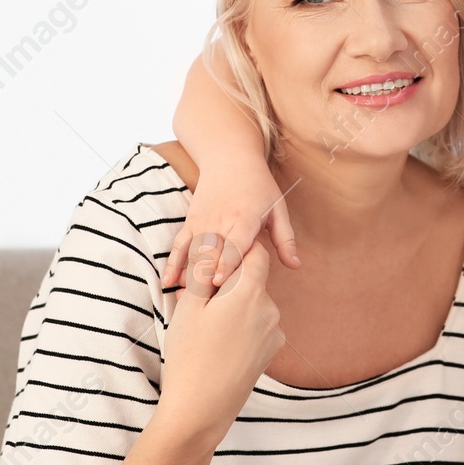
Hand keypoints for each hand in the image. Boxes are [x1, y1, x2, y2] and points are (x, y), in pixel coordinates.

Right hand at [157, 240, 285, 438]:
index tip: (216, 258)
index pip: (256, 253)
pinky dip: (240, 327)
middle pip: (253, 280)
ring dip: (232, 307)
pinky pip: (257, 327)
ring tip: (202, 327)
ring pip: (253, 305)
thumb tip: (212, 245)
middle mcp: (270, 310)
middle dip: (228, 283)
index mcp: (251, 293)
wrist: (200, 410)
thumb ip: (205, 271)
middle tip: (197, 300)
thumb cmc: (190, 355)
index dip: (236, 250)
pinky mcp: (270, 353)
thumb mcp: (189, 306)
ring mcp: (274, 334)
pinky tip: (217, 345)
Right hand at [162, 158, 299, 288]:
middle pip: (211, 253)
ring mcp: (203, 221)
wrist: (230, 157)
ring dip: (188, 275)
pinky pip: (179, 244)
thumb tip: (295, 266)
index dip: (226, 263)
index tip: (218, 282)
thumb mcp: (278, 209)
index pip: (234, 244)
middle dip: (206, 278)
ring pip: (193, 251)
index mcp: (245, 219)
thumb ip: (285, 239)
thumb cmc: (259, 186)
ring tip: (185, 300)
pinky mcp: (190, 221)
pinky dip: (173, 262)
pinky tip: (168, 282)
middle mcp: (221, 221)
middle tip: (204, 306)